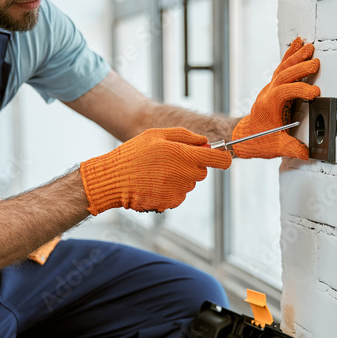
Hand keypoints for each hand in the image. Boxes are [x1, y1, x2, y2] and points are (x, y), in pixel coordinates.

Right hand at [80, 128, 231, 214]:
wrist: (113, 179)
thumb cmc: (133, 154)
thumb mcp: (156, 135)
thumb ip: (185, 136)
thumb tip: (205, 141)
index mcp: (183, 154)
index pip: (219, 159)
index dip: (223, 158)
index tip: (222, 157)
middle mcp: (185, 174)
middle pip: (202, 171)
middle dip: (192, 166)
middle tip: (171, 161)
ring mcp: (179, 190)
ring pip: (190, 183)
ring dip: (180, 178)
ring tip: (157, 172)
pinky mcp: (172, 202)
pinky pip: (179, 195)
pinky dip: (171, 190)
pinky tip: (154, 183)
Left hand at [232, 37, 320, 158]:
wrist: (245, 136)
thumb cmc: (259, 140)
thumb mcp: (276, 147)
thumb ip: (291, 149)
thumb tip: (306, 153)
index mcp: (269, 106)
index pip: (284, 92)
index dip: (299, 90)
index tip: (315, 94)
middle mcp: (268, 94)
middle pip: (284, 75)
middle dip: (299, 68)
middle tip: (315, 63)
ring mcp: (270, 88)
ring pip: (282, 68)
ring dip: (296, 57)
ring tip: (309, 47)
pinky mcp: (274, 86)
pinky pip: (282, 67)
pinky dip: (290, 55)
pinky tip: (298, 44)